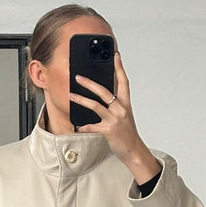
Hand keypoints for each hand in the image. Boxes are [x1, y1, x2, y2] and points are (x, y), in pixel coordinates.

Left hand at [70, 52, 161, 184]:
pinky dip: (83, 126)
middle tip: (78, 77)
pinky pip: (92, 126)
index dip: (119, 67)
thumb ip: (116, 105)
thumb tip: (103, 98)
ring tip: (71, 95)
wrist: (134, 151)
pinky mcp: (108, 130)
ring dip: (81, 99)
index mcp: (126, 104)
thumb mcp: (125, 116)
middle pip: (104, 90)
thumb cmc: (128, 134)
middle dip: (90, 83)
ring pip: (95, 105)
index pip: (123, 81)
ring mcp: (114, 119)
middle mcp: (121, 109)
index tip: (115, 56)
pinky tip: (77, 126)